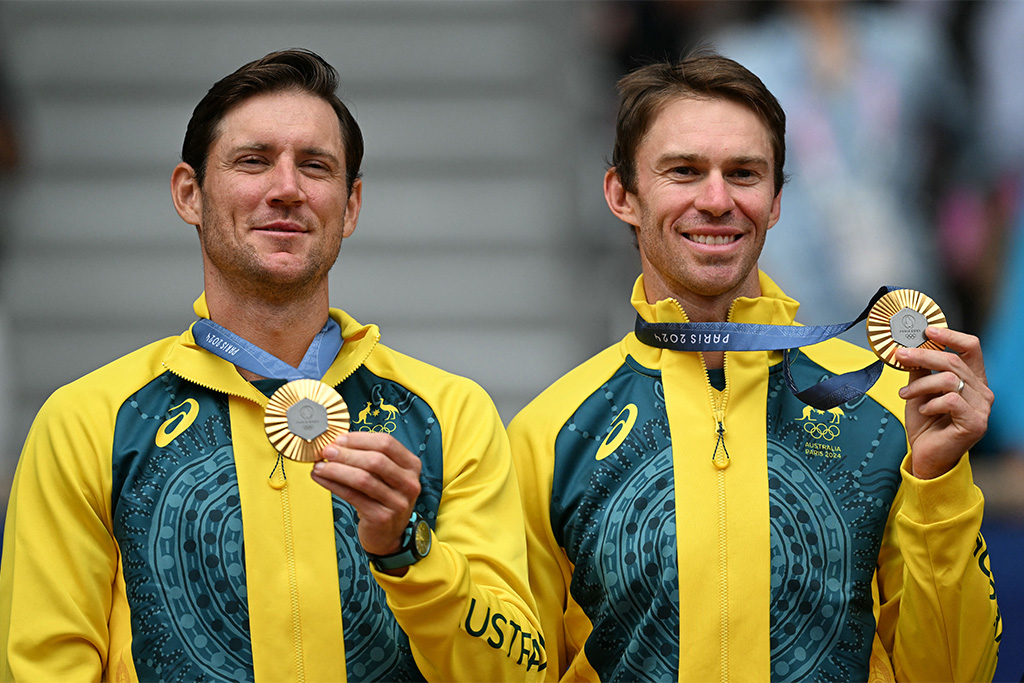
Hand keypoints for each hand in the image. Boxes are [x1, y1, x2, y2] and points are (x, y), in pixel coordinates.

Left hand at [310, 432, 421, 556]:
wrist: (387, 534)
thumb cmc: (382, 498)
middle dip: (346, 454)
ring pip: (363, 479)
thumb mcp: (385, 476)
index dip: (360, 439)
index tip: (339, 440)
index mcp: (411, 465)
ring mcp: (397, 502)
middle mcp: (409, 483)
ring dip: (336, 470)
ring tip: (319, 466)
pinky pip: (353, 496)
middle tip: (326, 452)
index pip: (386, 443)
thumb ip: (368, 457)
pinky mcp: (382, 517)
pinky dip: (333, 485)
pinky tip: (321, 478)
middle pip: (375, 460)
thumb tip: (337, 444)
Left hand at [895, 326, 993, 479]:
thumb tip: (908, 347)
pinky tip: (923, 410)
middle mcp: (982, 392)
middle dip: (922, 356)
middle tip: (900, 356)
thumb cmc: (926, 424)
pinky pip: (950, 400)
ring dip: (920, 385)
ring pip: (949, 380)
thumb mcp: (920, 390)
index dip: (950, 336)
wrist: (926, 456)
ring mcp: (982, 408)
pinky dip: (930, 403)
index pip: (971, 348)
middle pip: (954, 361)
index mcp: (972, 380)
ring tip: (905, 394)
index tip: (927, 331)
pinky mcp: (976, 422)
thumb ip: (920, 369)